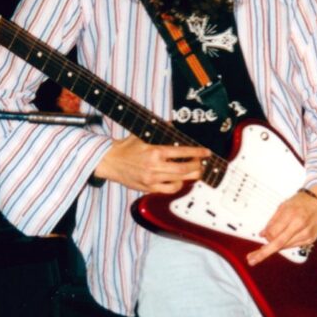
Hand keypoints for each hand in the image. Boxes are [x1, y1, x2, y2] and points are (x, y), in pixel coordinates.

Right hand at [93, 135, 209, 193]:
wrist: (110, 161)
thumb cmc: (126, 148)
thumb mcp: (142, 134)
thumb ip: (160, 131)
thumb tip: (174, 126)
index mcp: (155, 151)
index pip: (182, 152)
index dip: (197, 153)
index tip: (206, 152)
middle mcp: (154, 167)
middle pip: (185, 169)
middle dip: (197, 166)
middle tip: (201, 163)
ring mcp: (152, 179)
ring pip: (179, 181)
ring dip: (190, 177)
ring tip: (194, 172)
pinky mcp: (148, 188)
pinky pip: (169, 190)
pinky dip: (178, 185)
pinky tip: (180, 180)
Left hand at [247, 185, 316, 266]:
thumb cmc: (304, 200)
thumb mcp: (284, 206)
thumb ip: (273, 221)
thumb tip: (263, 234)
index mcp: (291, 215)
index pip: (272, 233)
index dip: (265, 236)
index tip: (260, 238)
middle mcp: (299, 226)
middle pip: (278, 244)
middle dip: (263, 253)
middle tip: (252, 259)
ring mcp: (306, 234)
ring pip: (285, 246)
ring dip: (276, 246)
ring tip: (268, 246)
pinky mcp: (310, 239)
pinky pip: (293, 245)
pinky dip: (286, 244)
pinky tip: (285, 239)